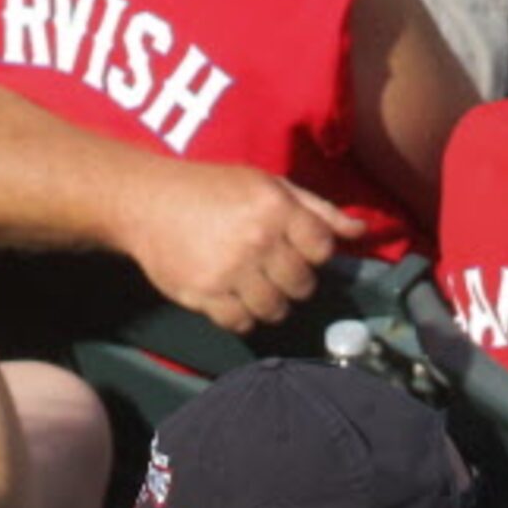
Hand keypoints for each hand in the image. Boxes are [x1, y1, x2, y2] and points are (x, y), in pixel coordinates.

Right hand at [110, 160, 359, 332]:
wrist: (146, 201)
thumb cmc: (212, 189)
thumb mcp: (266, 184)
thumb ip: (316, 209)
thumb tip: (360, 231)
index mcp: (275, 207)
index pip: (322, 250)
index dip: (313, 253)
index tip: (295, 248)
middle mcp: (256, 238)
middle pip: (302, 286)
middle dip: (292, 281)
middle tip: (270, 268)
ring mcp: (230, 269)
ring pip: (275, 310)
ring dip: (269, 303)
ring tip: (252, 285)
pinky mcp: (205, 294)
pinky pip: (241, 323)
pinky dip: (240, 317)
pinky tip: (231, 297)